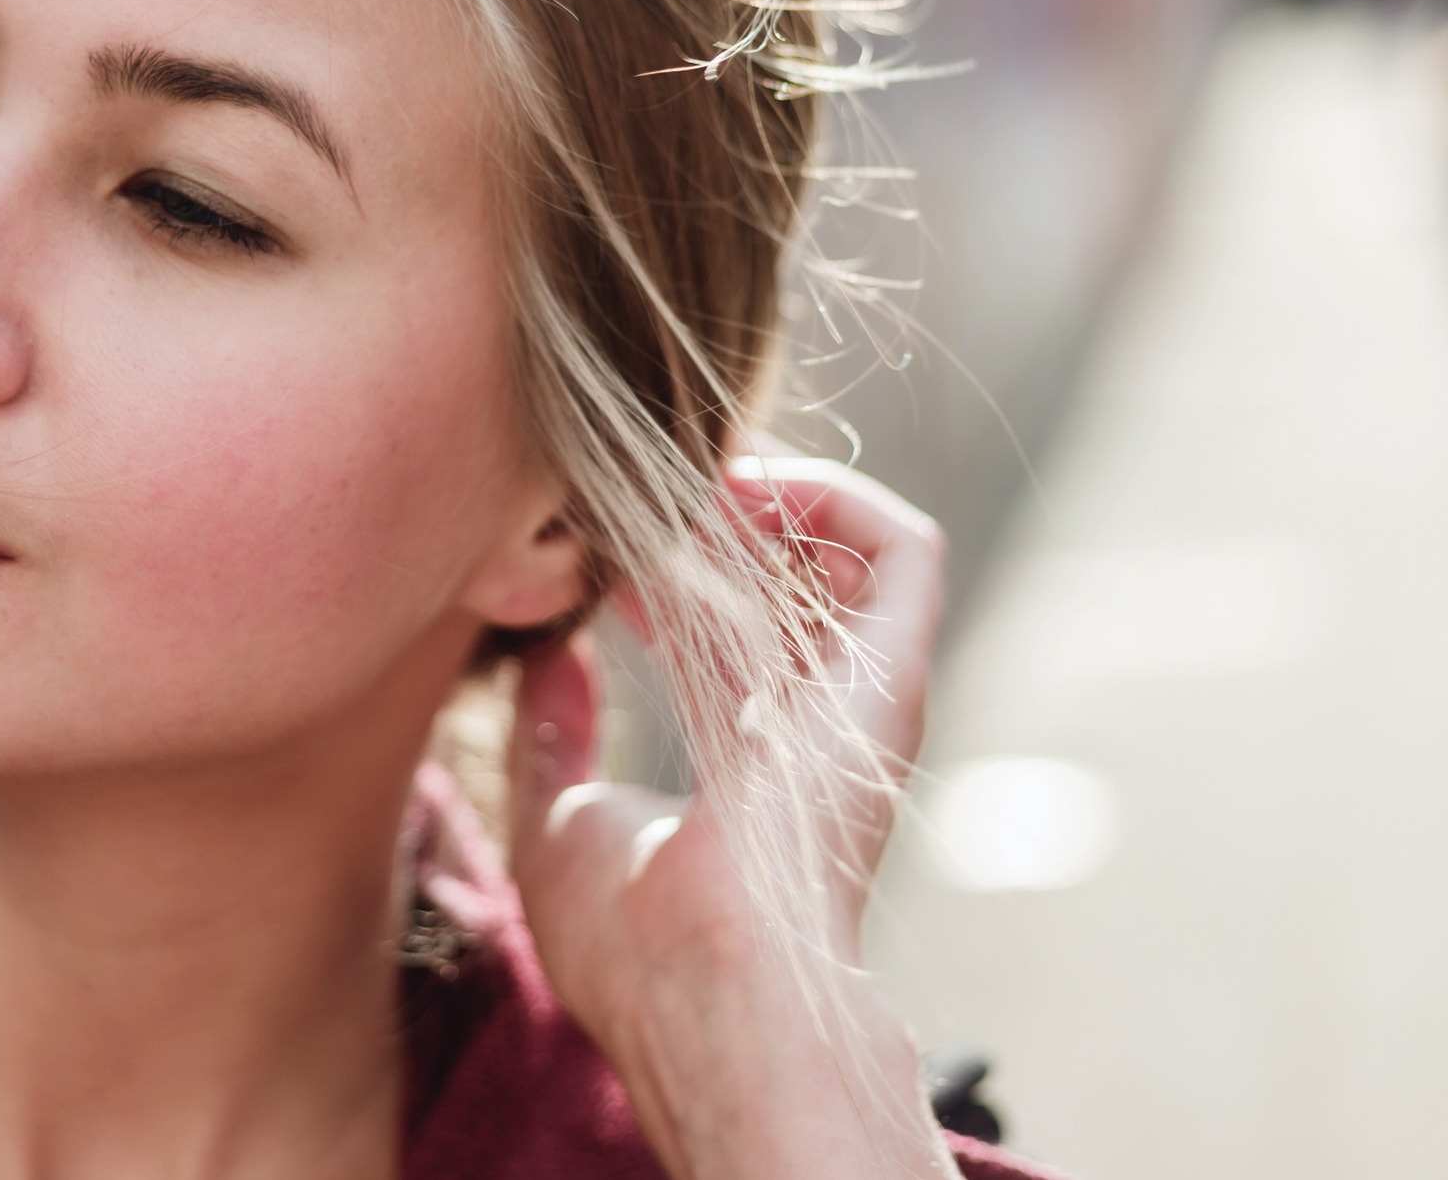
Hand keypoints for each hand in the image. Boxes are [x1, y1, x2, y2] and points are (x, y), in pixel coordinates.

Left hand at [504, 457, 957, 1178]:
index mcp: (753, 763)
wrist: (701, 974)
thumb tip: (548, 656)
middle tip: (646, 487)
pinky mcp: (894, 673)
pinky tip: (745, 489)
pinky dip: (833, 495)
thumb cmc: (630, 935)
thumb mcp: (558, 820)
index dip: (675, 569)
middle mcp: (819, 724)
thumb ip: (552, 734)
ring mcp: (862, 698)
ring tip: (690, 479)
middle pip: (796, 582)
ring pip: (853, 551)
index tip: (607, 540)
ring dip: (774, 495)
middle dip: (723, 517)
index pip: (735, 637)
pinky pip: (906, 548)